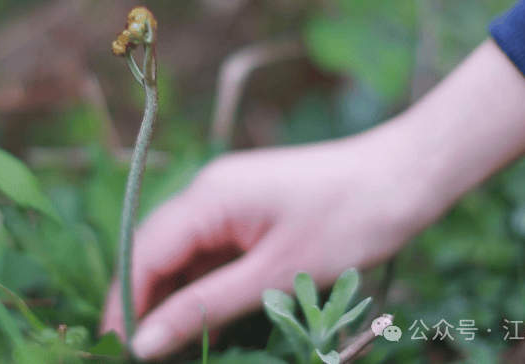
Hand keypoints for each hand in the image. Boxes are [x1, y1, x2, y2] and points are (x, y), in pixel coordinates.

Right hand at [100, 121, 430, 358]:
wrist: (406, 177)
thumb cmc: (349, 220)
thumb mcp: (275, 275)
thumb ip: (205, 308)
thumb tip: (144, 343)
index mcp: (208, 196)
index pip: (143, 252)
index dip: (125, 304)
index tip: (118, 351)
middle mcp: (208, 191)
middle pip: (156, 252)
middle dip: (145, 304)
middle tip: (141, 355)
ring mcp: (228, 199)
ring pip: (183, 255)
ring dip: (175, 299)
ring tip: (171, 349)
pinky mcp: (249, 211)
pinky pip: (212, 252)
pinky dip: (205, 287)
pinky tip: (205, 322)